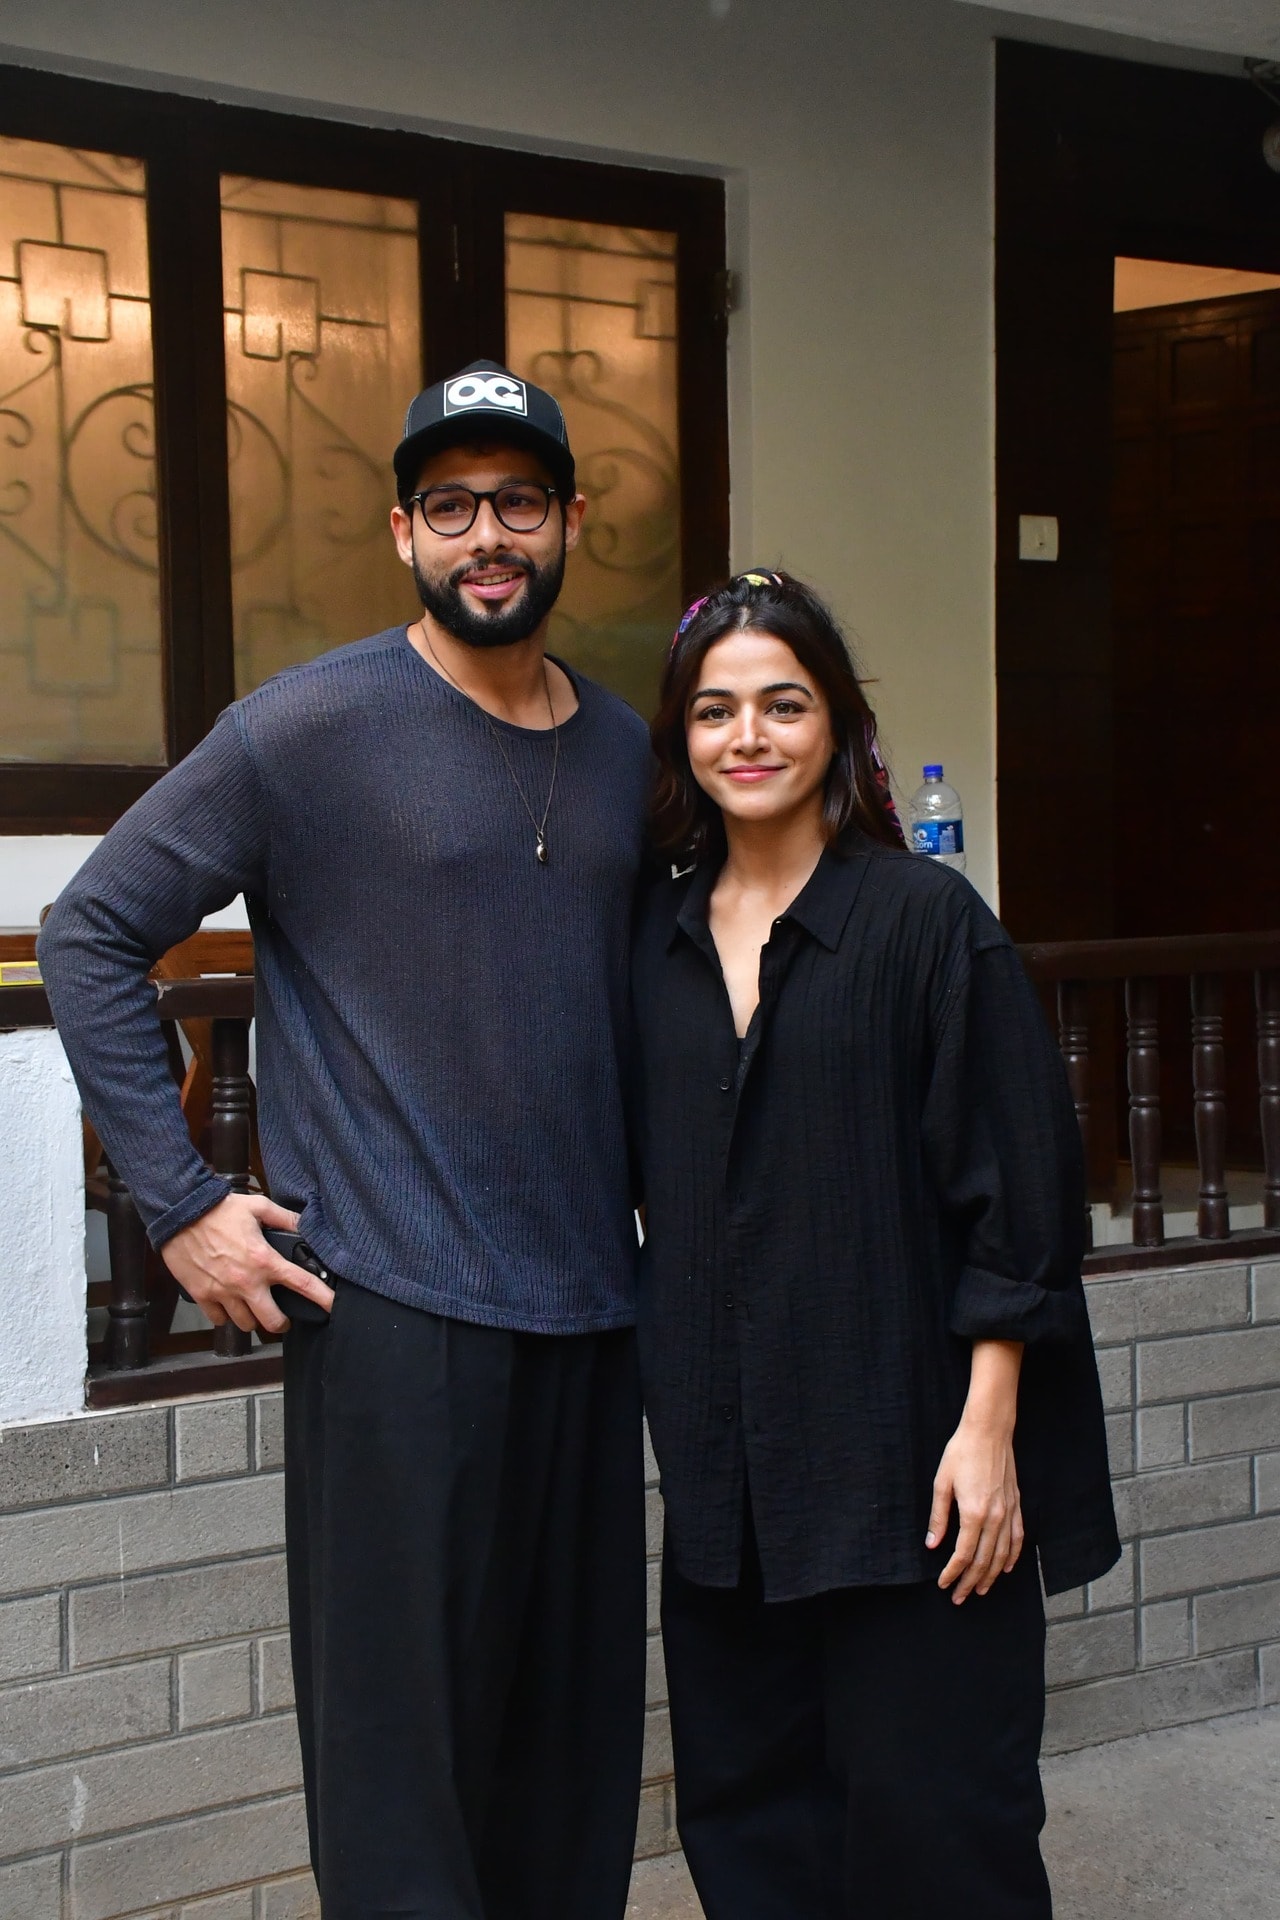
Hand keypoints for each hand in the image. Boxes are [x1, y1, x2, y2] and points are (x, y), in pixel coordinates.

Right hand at [161, 1192, 333, 1336]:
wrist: (180, 1213)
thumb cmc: (220, 1209)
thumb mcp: (258, 1206)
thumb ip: (284, 1218)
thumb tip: (304, 1225)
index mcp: (265, 1260)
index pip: (302, 1285)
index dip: (322, 1298)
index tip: (333, 1308)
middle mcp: (246, 1282)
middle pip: (272, 1322)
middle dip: (280, 1323)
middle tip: (281, 1317)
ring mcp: (223, 1292)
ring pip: (245, 1324)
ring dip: (251, 1318)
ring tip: (252, 1306)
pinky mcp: (202, 1296)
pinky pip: (219, 1320)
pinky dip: (225, 1316)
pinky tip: (228, 1303)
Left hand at [927, 1416, 1023, 1602]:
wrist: (989, 1431)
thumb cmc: (962, 1453)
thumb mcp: (942, 1483)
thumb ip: (939, 1517)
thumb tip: (932, 1544)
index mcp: (974, 1513)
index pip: (964, 1554)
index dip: (953, 1572)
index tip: (944, 1584)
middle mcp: (995, 1517)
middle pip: (984, 1560)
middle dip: (970, 1581)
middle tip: (959, 1597)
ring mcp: (1009, 1512)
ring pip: (1002, 1555)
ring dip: (992, 1576)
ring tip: (980, 1589)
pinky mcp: (1016, 1505)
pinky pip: (1018, 1538)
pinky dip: (1013, 1557)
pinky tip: (1007, 1568)